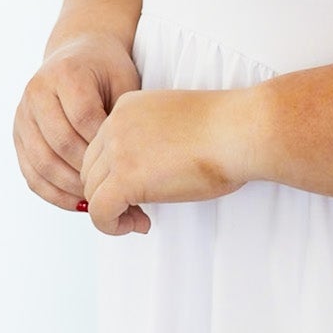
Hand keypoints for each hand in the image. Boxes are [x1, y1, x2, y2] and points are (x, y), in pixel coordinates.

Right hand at [15, 34, 145, 228]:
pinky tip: (79, 204)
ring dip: (70, 189)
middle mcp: (36, 93)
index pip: (84, 119)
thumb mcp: (124, 80)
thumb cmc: (107, 69)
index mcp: (65, 74)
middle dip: (89, 173)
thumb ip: (123, 116)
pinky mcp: (18, 135)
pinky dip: (54, 193)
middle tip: (117, 192)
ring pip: (41, 164)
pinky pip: (31, 173)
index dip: (105, 147)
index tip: (129, 168)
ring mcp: (22, 115)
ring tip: (100, 203)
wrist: (77, 53)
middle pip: (59, 144)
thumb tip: (130, 165)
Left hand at [79, 86, 253, 235]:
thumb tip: (149, 173)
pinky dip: (112, 226)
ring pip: (91, 191)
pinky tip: (140, 225)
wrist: (242, 130)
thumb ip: (154, 140)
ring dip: (112, 211)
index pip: (102, 145)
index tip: (144, 186)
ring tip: (141, 219)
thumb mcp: (178, 124)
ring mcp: (118, 150)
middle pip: (91, 168)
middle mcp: (116, 124)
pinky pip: (98, 211)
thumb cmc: (228, 129)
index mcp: (128, 106)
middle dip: (110, 192)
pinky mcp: (125, 178)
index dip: (116, 172)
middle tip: (140, 209)